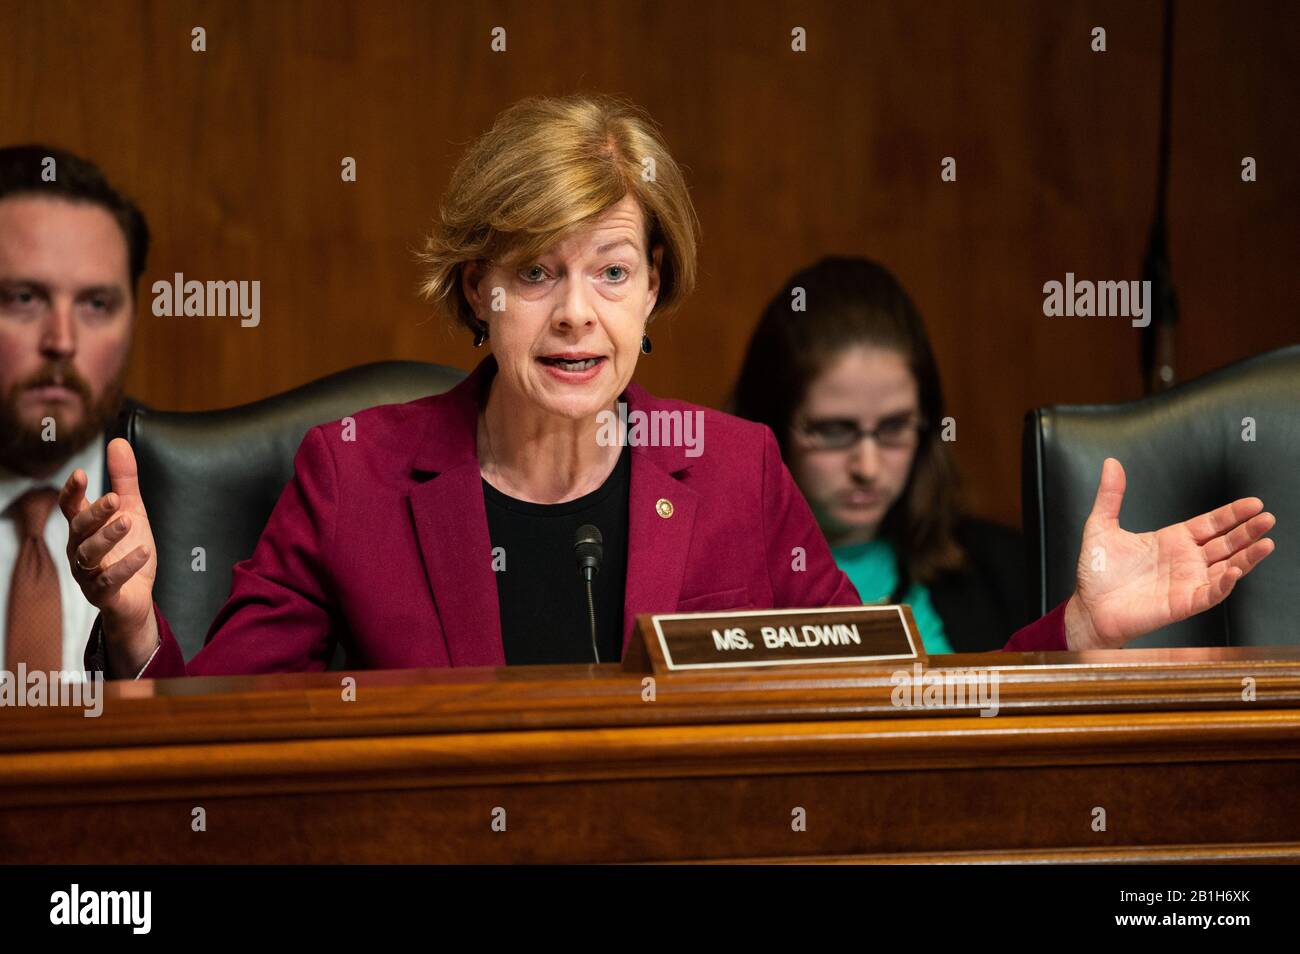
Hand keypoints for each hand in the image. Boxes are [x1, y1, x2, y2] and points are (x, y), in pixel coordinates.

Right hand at [60, 437, 159, 673]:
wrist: (138, 596)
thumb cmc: (129, 550)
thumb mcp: (132, 511)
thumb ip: (125, 480)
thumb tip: (119, 441)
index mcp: (84, 528)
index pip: (70, 506)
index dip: (72, 491)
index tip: (82, 473)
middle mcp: (79, 549)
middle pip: (78, 528)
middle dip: (94, 513)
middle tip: (114, 499)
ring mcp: (88, 573)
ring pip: (88, 554)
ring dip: (107, 537)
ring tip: (128, 522)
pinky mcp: (102, 594)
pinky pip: (109, 580)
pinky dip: (126, 566)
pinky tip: (143, 552)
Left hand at [1064, 458, 1275, 650]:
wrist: (1088, 607)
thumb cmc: (1097, 572)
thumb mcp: (1101, 526)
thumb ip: (1110, 495)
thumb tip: (1111, 463)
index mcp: (1173, 540)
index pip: (1211, 524)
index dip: (1232, 514)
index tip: (1253, 504)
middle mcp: (1186, 560)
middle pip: (1226, 543)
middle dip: (1248, 531)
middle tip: (1267, 518)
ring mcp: (1187, 582)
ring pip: (1227, 567)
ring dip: (1247, 557)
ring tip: (1266, 542)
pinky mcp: (1182, 603)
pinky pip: (1210, 593)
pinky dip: (1224, 584)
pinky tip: (1235, 571)